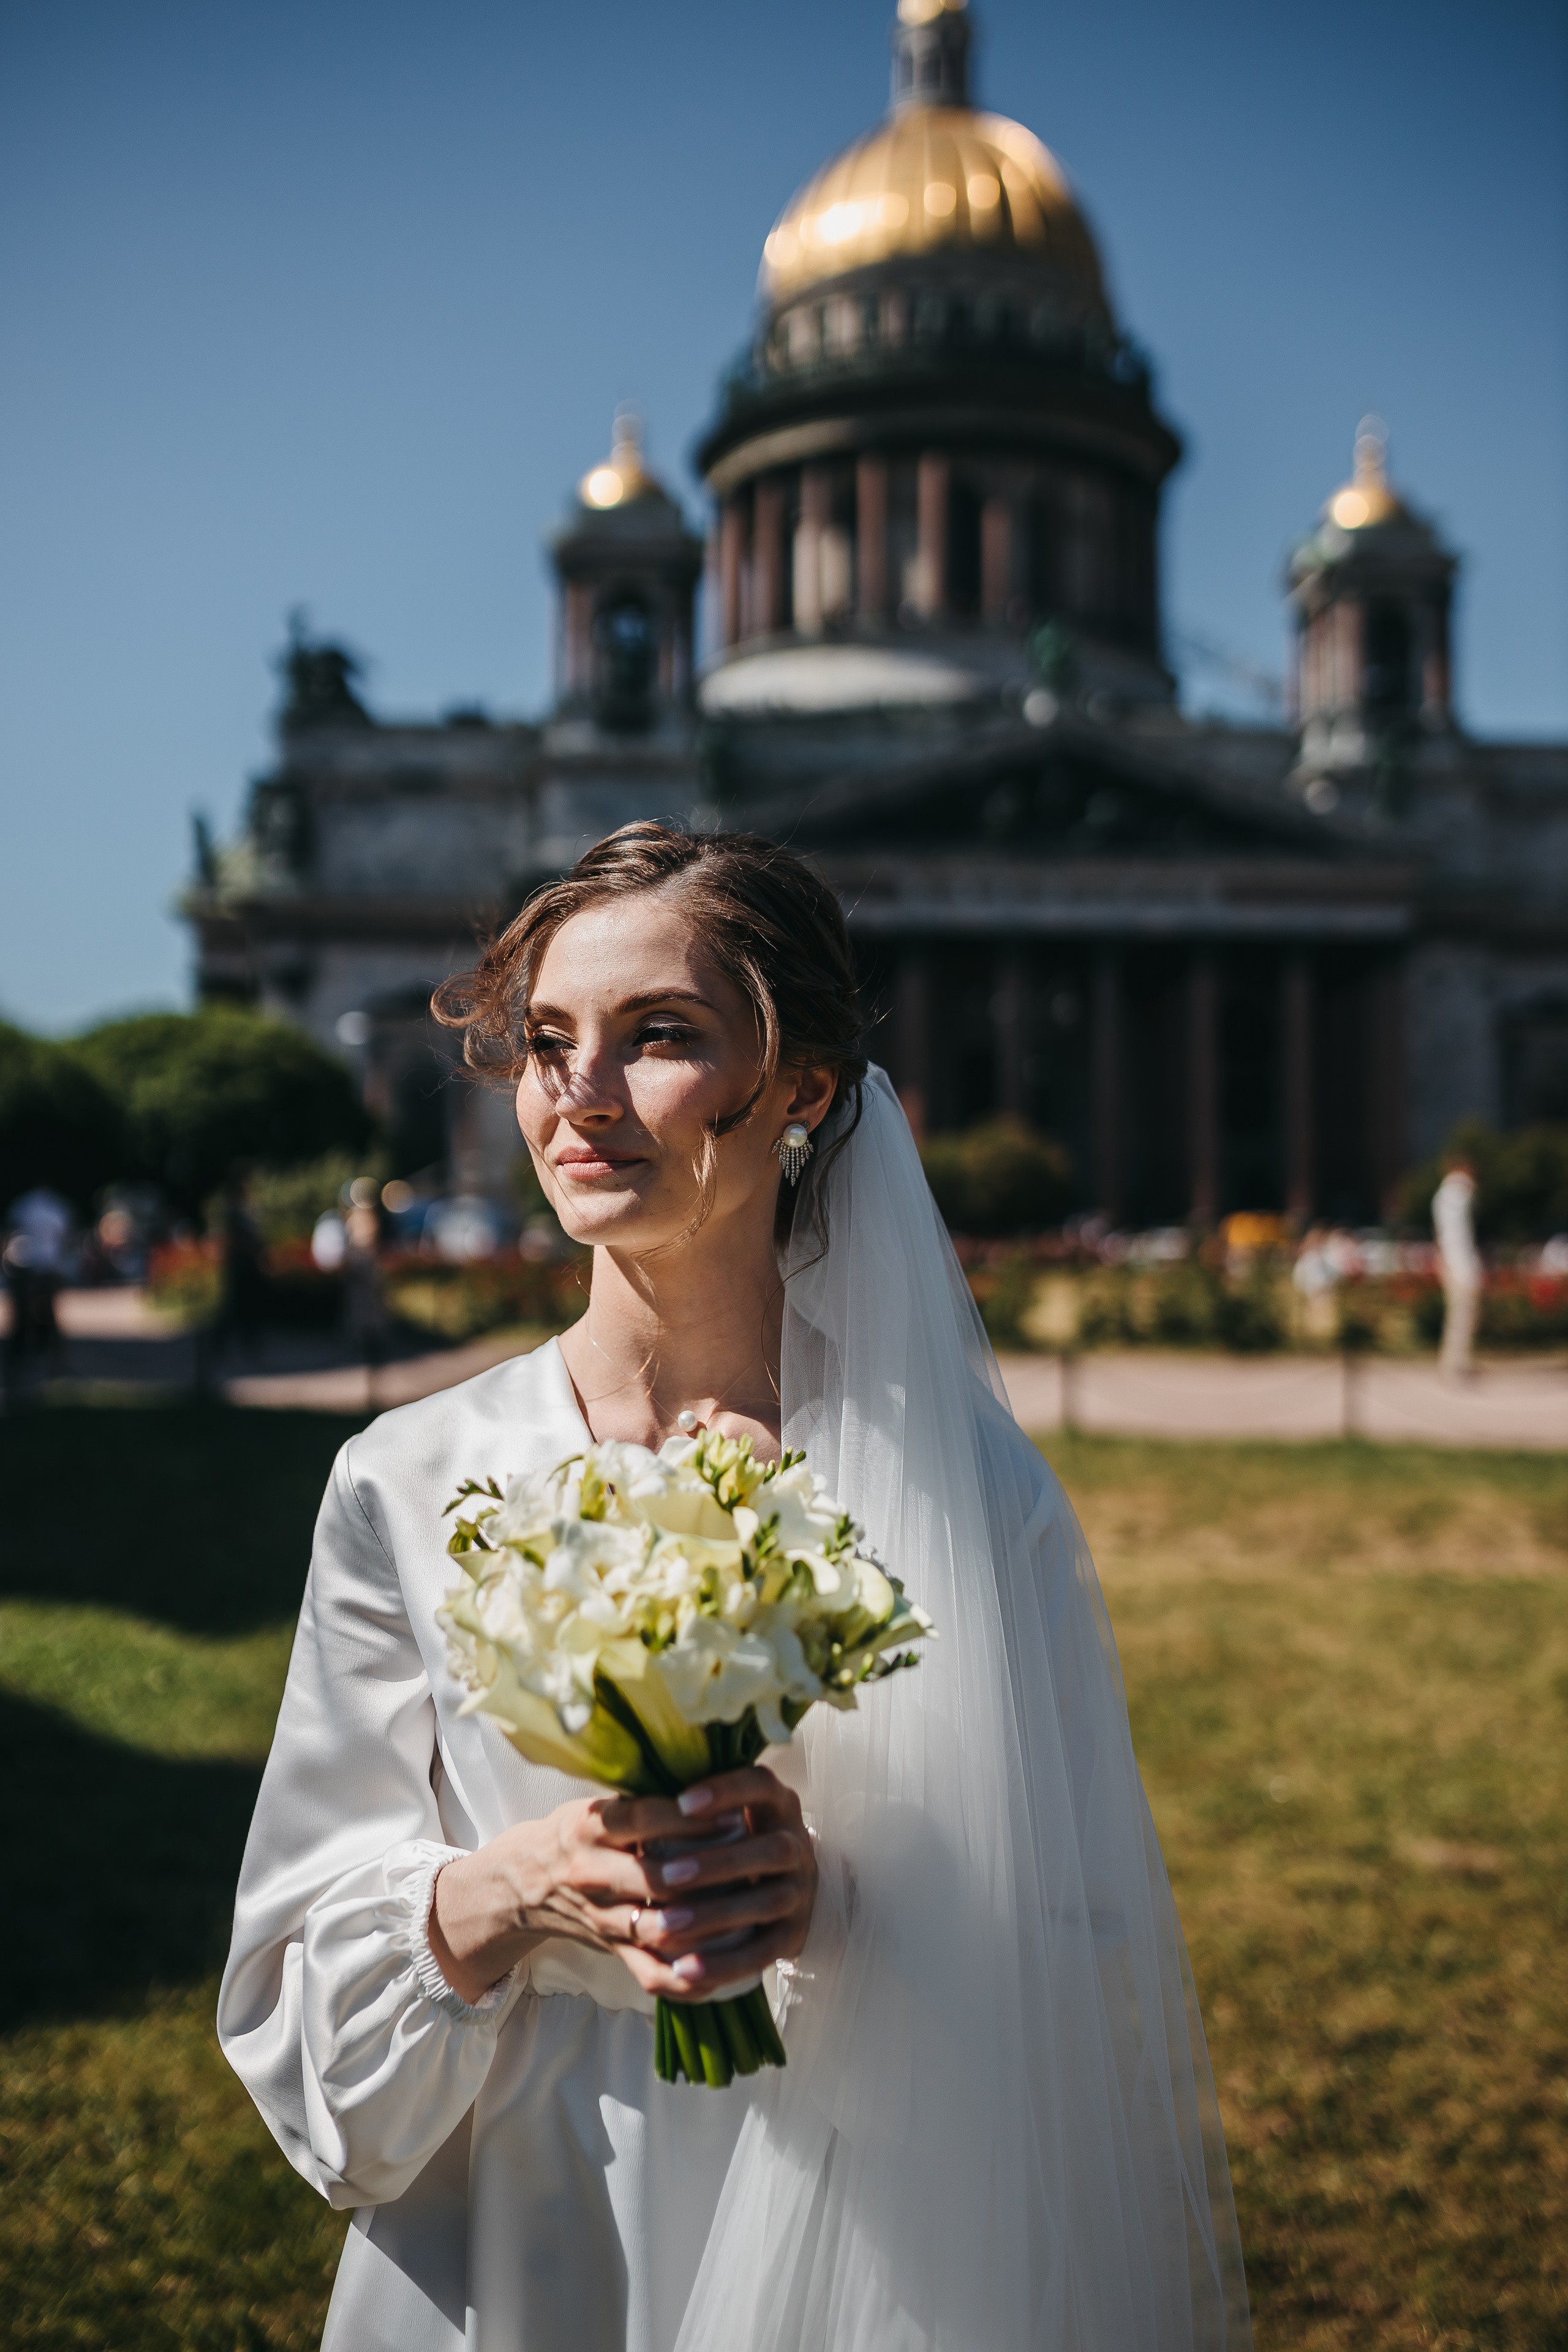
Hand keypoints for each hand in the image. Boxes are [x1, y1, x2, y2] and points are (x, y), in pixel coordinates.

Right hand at [428, 1766, 816, 2007]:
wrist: (525, 1882)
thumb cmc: (578, 1834)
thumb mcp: (597, 1806)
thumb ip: (644, 1802)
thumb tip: (710, 1780)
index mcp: (589, 1826)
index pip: (646, 1819)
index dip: (693, 1820)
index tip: (736, 1816)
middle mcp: (590, 1870)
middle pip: (654, 1877)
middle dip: (706, 1873)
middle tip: (750, 1864)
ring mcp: (598, 1914)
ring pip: (656, 1927)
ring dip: (703, 1923)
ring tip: (746, 1911)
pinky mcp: (608, 1947)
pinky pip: (649, 1971)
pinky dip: (685, 1976)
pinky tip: (721, 1967)